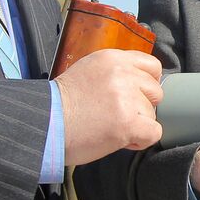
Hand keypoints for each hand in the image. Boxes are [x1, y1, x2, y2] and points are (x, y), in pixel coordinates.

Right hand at [56, 49, 163, 164]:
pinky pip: (154, 133)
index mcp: (113, 58)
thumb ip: (115, 73)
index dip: (146, 85)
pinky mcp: (128, 122)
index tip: (133, 96)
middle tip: (117, 115)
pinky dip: (140, 141)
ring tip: (111, 127)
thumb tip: (140, 86)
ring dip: (137, 125)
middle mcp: (122, 73)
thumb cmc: (60, 105)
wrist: (44, 124)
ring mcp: (126, 98)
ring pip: (152, 114)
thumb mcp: (88, 71)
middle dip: (141, 106)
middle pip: (155, 91)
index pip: (152, 66)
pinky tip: (120, 140)